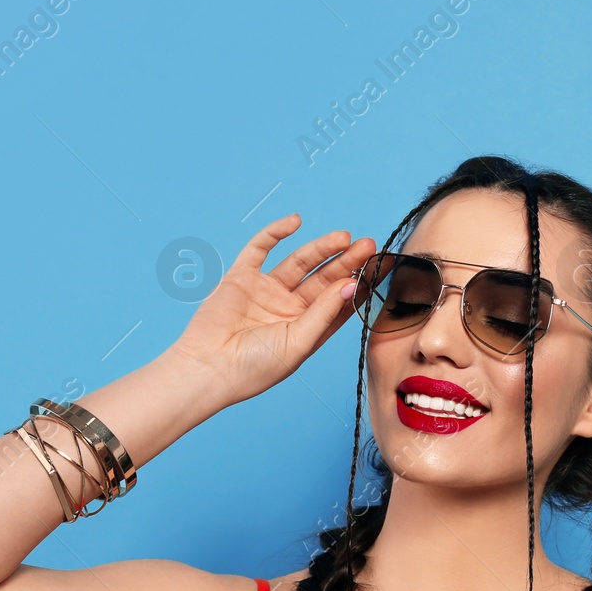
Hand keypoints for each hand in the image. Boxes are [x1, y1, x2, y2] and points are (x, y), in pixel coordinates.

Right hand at [167, 213, 376, 406]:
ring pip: (300, 262)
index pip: (341, 301)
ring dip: (322, 248)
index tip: (382, 267)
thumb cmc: (254, 368)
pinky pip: (260, 248)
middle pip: (325, 279)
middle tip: (369, 246)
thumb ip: (324, 312)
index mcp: (307, 328)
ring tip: (345, 237)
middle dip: (348, 262)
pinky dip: (276, 233)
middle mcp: (290, 308)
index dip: (362, 283)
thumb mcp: (299, 342)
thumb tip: (352, 284)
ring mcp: (266, 291)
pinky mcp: (242, 278)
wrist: (208, 368)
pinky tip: (296, 222)